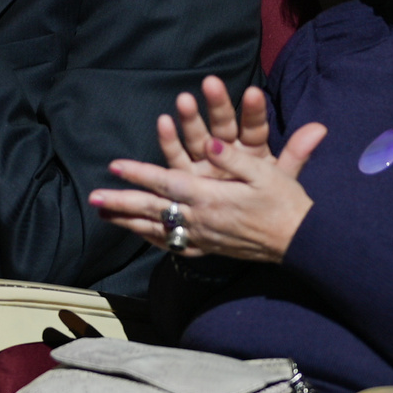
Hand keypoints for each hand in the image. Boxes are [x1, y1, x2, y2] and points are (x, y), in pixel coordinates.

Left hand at [89, 77, 324, 262]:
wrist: (299, 240)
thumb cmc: (284, 202)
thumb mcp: (265, 173)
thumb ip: (234, 158)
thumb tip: (208, 143)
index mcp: (210, 197)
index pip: (166, 183)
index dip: (139, 174)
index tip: (114, 167)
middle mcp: (201, 220)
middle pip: (152, 210)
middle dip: (121, 203)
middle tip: (93, 199)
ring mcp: (203, 238)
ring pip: (157, 230)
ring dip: (128, 222)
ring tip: (104, 216)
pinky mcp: (209, 249)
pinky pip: (174, 246)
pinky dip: (153, 239)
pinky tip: (140, 234)